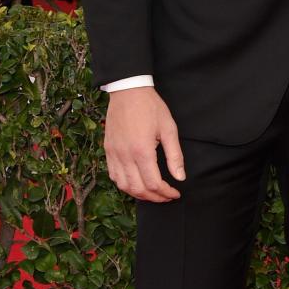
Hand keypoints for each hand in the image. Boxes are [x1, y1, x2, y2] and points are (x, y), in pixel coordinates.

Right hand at [105, 87, 185, 202]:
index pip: (153, 183)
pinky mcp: (108, 150)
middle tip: (166, 196)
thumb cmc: (151, 108)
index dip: (166, 193)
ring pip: (123, 185)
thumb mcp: (169, 129)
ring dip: (139, 194)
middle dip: (154, 197)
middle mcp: (125, 155)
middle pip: (138, 189)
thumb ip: (175, 156)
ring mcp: (114, 154)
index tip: (175, 193)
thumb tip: (180, 177)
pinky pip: (113, 175)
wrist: (128, 91)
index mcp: (142, 151)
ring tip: (153, 193)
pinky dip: (125, 184)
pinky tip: (136, 183)